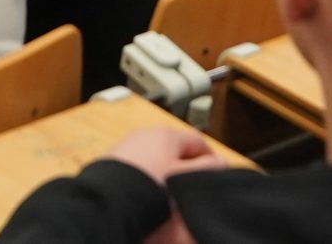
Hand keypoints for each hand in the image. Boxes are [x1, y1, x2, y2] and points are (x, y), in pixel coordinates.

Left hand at [99, 127, 225, 191]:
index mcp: (167, 134)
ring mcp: (129, 146)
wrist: (108, 197)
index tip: (217, 174)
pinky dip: (149, 176)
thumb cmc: (149, 183)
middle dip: (188, 165)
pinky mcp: (116, 160)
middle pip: (177, 149)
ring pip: (158, 158)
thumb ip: (206, 168)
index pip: (198, 141)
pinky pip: (141, 166)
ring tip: (172, 192)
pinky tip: (149, 191)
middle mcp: (147, 134)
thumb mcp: (183, 176)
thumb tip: (223, 162)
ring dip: (168, 171)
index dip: (211, 158)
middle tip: (194, 186)